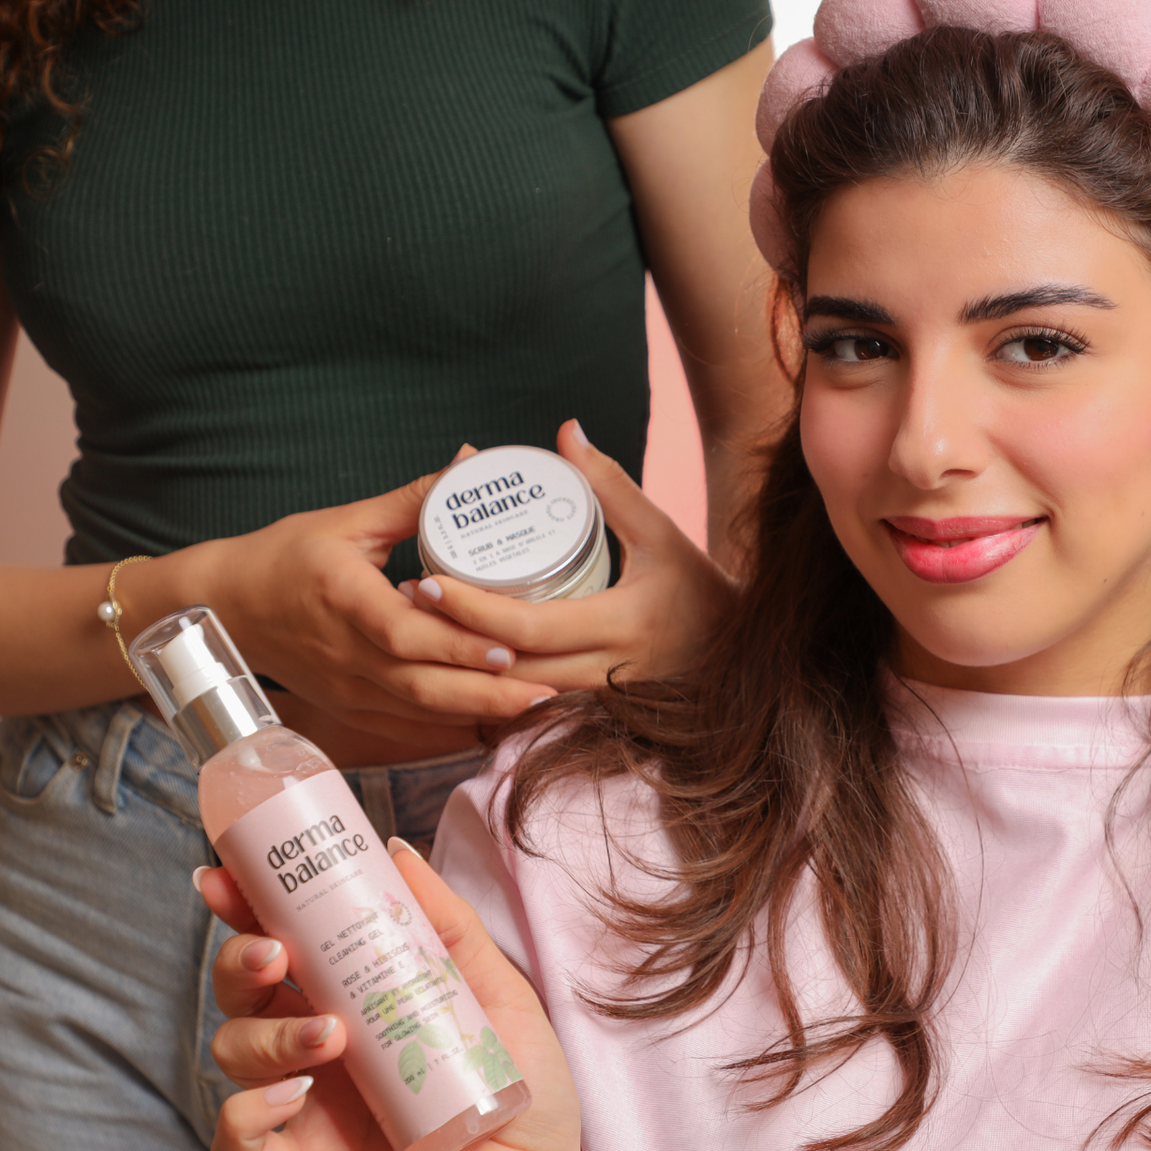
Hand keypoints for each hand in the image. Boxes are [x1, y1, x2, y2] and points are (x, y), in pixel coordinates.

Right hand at [181, 450, 554, 745]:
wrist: (226, 606)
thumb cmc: (286, 557)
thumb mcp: (348, 521)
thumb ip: (415, 498)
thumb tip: (470, 461)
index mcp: (343, 598)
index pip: (404, 633)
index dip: (456, 645)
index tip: (507, 647)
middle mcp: (344, 654)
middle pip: (421, 687)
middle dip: (487, 694)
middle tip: (547, 690)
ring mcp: (345, 690)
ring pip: (418, 715)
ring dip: (477, 715)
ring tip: (534, 708)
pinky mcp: (349, 710)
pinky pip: (405, 729)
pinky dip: (449, 729)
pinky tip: (493, 722)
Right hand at [198, 841, 581, 1150]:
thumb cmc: (521, 1086)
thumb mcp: (497, 993)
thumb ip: (448, 926)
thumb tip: (397, 852)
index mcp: (354, 991)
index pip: (282, 937)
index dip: (243, 906)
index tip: (224, 875)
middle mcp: (318, 1041)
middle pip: (241, 989)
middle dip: (240, 960)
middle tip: (278, 953)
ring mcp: (308, 1102)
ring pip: (233, 1053)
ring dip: (264, 1035)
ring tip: (330, 1035)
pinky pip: (236, 1141)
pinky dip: (245, 1114)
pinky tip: (292, 1096)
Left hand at [404, 420, 735, 691]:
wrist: (743, 658)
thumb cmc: (701, 591)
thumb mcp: (661, 533)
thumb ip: (611, 485)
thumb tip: (566, 432)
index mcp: (623, 623)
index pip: (532, 627)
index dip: (474, 610)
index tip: (429, 581)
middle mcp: (610, 672)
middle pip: (511, 671)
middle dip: (452, 642)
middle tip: (406, 601)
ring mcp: (602, 704)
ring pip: (516, 700)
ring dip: (466, 673)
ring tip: (418, 631)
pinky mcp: (596, 718)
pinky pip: (533, 713)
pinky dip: (493, 696)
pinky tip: (457, 670)